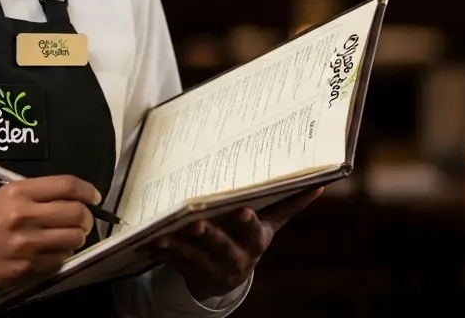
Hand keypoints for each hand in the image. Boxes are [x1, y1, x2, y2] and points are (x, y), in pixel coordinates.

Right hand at [0, 175, 98, 291]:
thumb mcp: (3, 196)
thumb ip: (37, 194)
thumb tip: (74, 199)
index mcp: (18, 192)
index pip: (66, 186)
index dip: (87, 190)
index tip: (94, 196)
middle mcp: (24, 216)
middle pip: (76, 212)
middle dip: (86, 216)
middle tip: (82, 219)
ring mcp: (27, 245)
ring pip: (74, 238)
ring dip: (77, 237)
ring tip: (66, 235)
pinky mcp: (27, 268)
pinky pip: (61, 259)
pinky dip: (62, 255)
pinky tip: (51, 251)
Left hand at [142, 187, 322, 302]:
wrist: (226, 278)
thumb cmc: (248, 239)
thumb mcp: (269, 226)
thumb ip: (288, 205)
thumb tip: (319, 184)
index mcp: (256, 243)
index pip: (254, 232)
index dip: (248, 223)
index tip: (241, 209)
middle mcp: (236, 259)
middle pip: (220, 246)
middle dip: (208, 234)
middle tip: (195, 221)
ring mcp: (212, 269)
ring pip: (192, 256)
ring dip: (176, 244)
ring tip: (161, 232)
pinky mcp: (190, 274)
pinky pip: (173, 264)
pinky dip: (159, 252)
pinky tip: (146, 241)